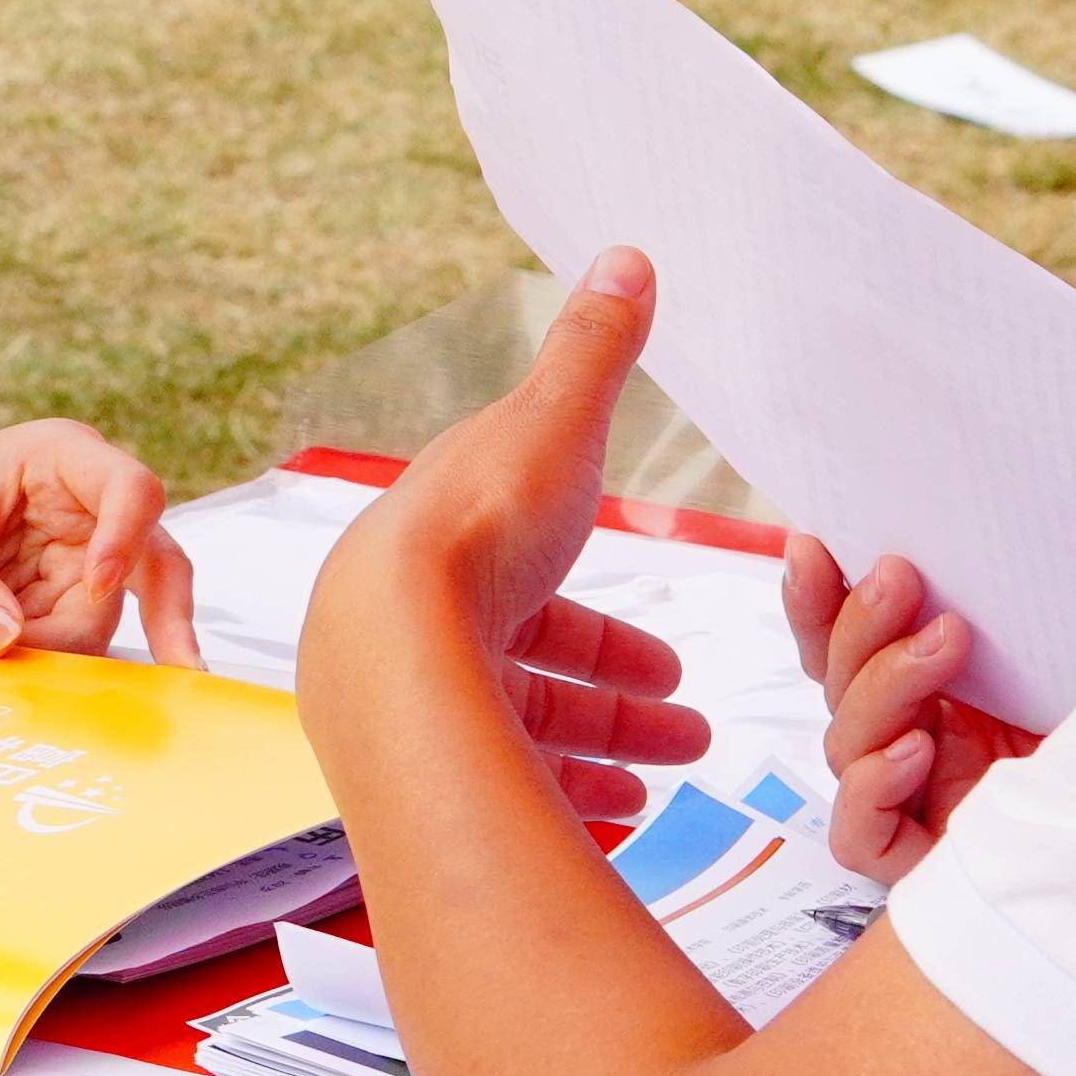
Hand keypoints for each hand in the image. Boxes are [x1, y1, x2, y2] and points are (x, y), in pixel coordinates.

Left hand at [0, 421, 198, 661]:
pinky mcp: (54, 610)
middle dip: (166, 617)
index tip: (99, 584)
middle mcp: (81, 511)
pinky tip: (41, 694)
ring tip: (18, 671)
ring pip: (112, 619)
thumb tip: (4, 640)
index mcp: (55, 461)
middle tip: (181, 674)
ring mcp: (74, 564)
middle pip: (150, 562)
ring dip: (73, 653)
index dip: (126, 537)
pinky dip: (60, 672)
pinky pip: (77, 648)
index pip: (128, 489)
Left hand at [300, 250, 713, 826]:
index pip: (539, 595)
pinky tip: (620, 818)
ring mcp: (413, 698)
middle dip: (614, 702)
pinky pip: (497, 786)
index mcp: (452, 544)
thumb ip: (594, 352)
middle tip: (685, 731)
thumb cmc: (476, 529)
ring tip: (666, 777)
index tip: (667, 668)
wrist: (391, 641)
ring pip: (520, 732)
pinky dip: (564, 798)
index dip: (606, 632)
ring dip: (600, 751)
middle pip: (532, 670)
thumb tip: (626, 258)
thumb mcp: (554, 422)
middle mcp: (421, 623)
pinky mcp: (414, 761)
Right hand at [781, 535, 1015, 878]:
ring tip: (948, 643)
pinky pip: (857, 833)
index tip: (815, 545)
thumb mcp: (1072, 659)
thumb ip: (1021, 616)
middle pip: (840, 686)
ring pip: (846, 743)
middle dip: (860, 624)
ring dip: (883, 685)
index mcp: (941, 693)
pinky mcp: (919, 866)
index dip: (819, 601)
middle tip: (902, 576)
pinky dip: (871, 787)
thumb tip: (995, 538)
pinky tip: (916, 750)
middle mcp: (920, 743)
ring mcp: (917, 805)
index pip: (848, 647)